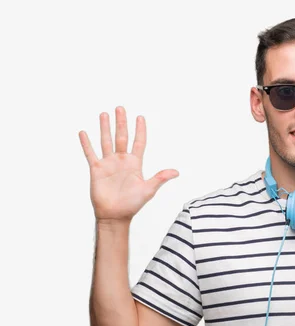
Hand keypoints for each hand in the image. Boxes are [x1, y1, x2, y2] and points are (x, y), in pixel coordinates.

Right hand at [79, 106, 178, 222]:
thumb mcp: (148, 190)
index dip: (140, 130)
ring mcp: (108, 164)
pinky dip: (86, 143)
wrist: (115, 215)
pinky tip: (84, 132)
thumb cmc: (132, 204)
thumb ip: (160, 178)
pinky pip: (90, 153)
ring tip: (104, 114)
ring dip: (105, 128)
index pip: (139, 142)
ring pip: (106, 141)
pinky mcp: (96, 170)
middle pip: (122, 137)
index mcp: (135, 164)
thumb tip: (176, 172)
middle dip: (121, 122)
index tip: (141, 117)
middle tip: (121, 107)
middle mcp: (122, 160)